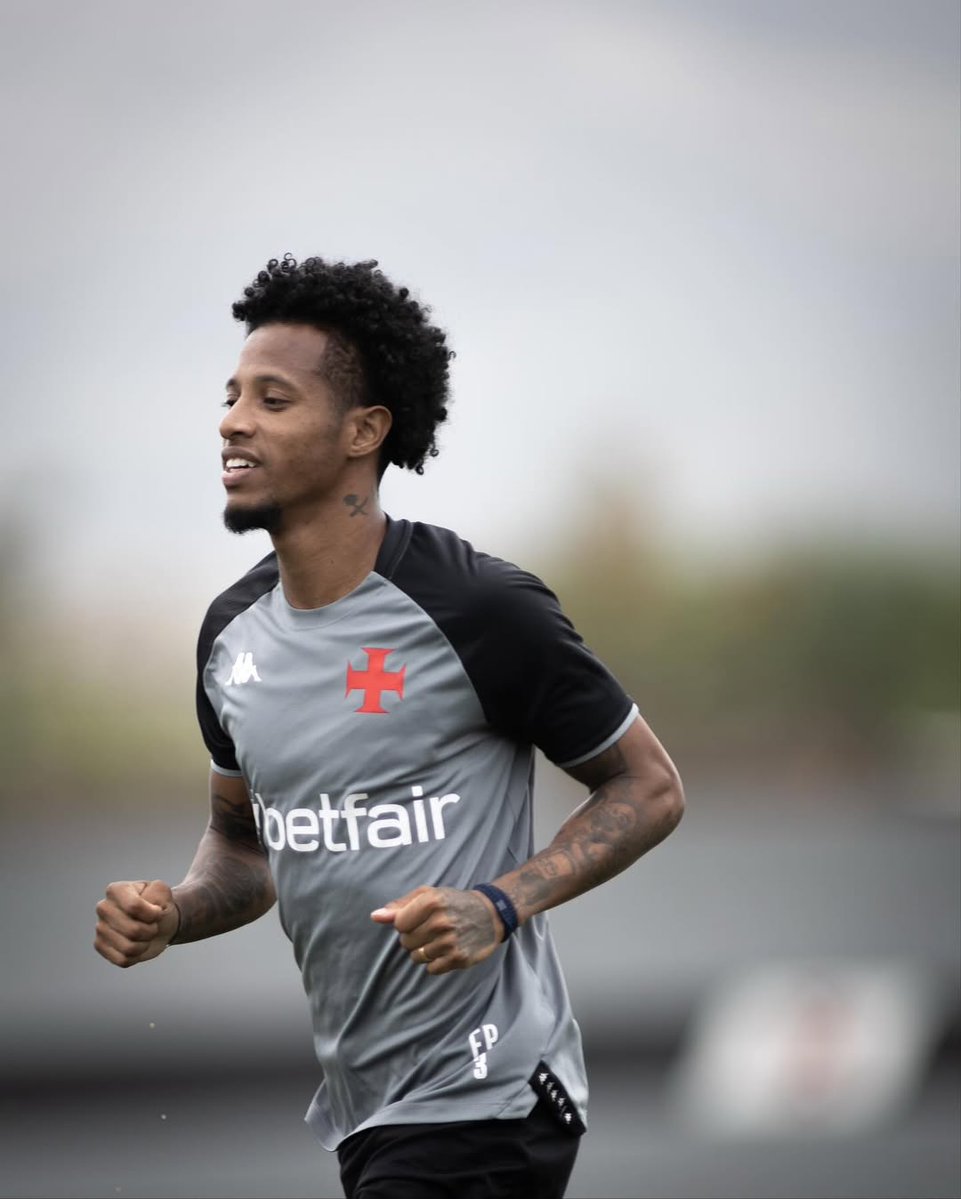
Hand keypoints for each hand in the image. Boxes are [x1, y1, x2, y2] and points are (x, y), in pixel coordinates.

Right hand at [94, 880, 179, 967]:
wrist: (158, 921)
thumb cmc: (158, 904)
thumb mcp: (163, 891)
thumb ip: (159, 891)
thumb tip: (151, 905)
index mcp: (116, 890)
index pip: (134, 906)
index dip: (153, 914)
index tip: (159, 911)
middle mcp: (104, 908)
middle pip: (133, 930)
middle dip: (151, 930)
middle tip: (153, 925)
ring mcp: (100, 928)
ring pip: (128, 948)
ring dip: (145, 944)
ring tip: (146, 935)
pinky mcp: (100, 946)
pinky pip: (122, 960)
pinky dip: (137, 956)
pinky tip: (138, 945)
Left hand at [371, 886, 503, 974]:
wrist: (491, 914)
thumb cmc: (453, 902)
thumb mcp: (428, 895)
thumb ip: (400, 905)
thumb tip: (375, 916)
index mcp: (431, 901)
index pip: (399, 924)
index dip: (406, 923)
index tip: (420, 918)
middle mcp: (440, 921)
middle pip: (406, 942)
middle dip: (414, 937)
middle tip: (432, 929)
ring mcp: (450, 941)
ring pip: (417, 957)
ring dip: (424, 950)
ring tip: (440, 939)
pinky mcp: (458, 958)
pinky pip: (431, 969)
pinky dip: (436, 962)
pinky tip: (447, 950)